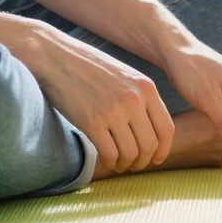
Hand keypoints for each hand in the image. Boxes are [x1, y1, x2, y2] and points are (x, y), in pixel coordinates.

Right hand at [21, 24, 174, 174]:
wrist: (55, 57)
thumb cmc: (89, 68)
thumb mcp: (124, 76)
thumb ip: (140, 99)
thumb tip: (151, 132)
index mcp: (146, 87)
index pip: (166, 129)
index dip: (162, 150)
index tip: (155, 160)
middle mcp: (134, 100)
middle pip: (150, 145)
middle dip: (143, 162)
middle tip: (133, 165)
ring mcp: (113, 111)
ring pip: (130, 153)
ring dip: (126, 164)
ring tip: (119, 164)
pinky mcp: (92, 122)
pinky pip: (110, 154)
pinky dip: (110, 162)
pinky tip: (106, 160)